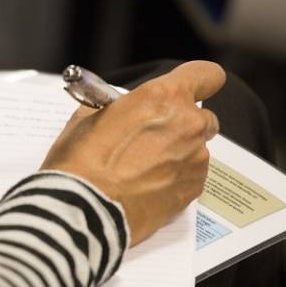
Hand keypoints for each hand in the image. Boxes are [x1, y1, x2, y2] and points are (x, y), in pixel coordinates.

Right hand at [41, 61, 224, 245]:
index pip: (206, 74)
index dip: (200, 81)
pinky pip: (192, 177)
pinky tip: (146, 187)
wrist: (82, 211)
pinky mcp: (192, 190)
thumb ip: (115, 107)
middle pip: (204, 116)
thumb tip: (119, 108)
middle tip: (153, 138)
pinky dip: (175, 179)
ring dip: (177, 154)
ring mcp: (194, 160)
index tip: (192, 89)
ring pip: (197, 150)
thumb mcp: (87, 118)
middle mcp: (187, 124)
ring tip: (142, 171)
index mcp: (162, 97)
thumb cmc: (79, 163)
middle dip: (183, 124)